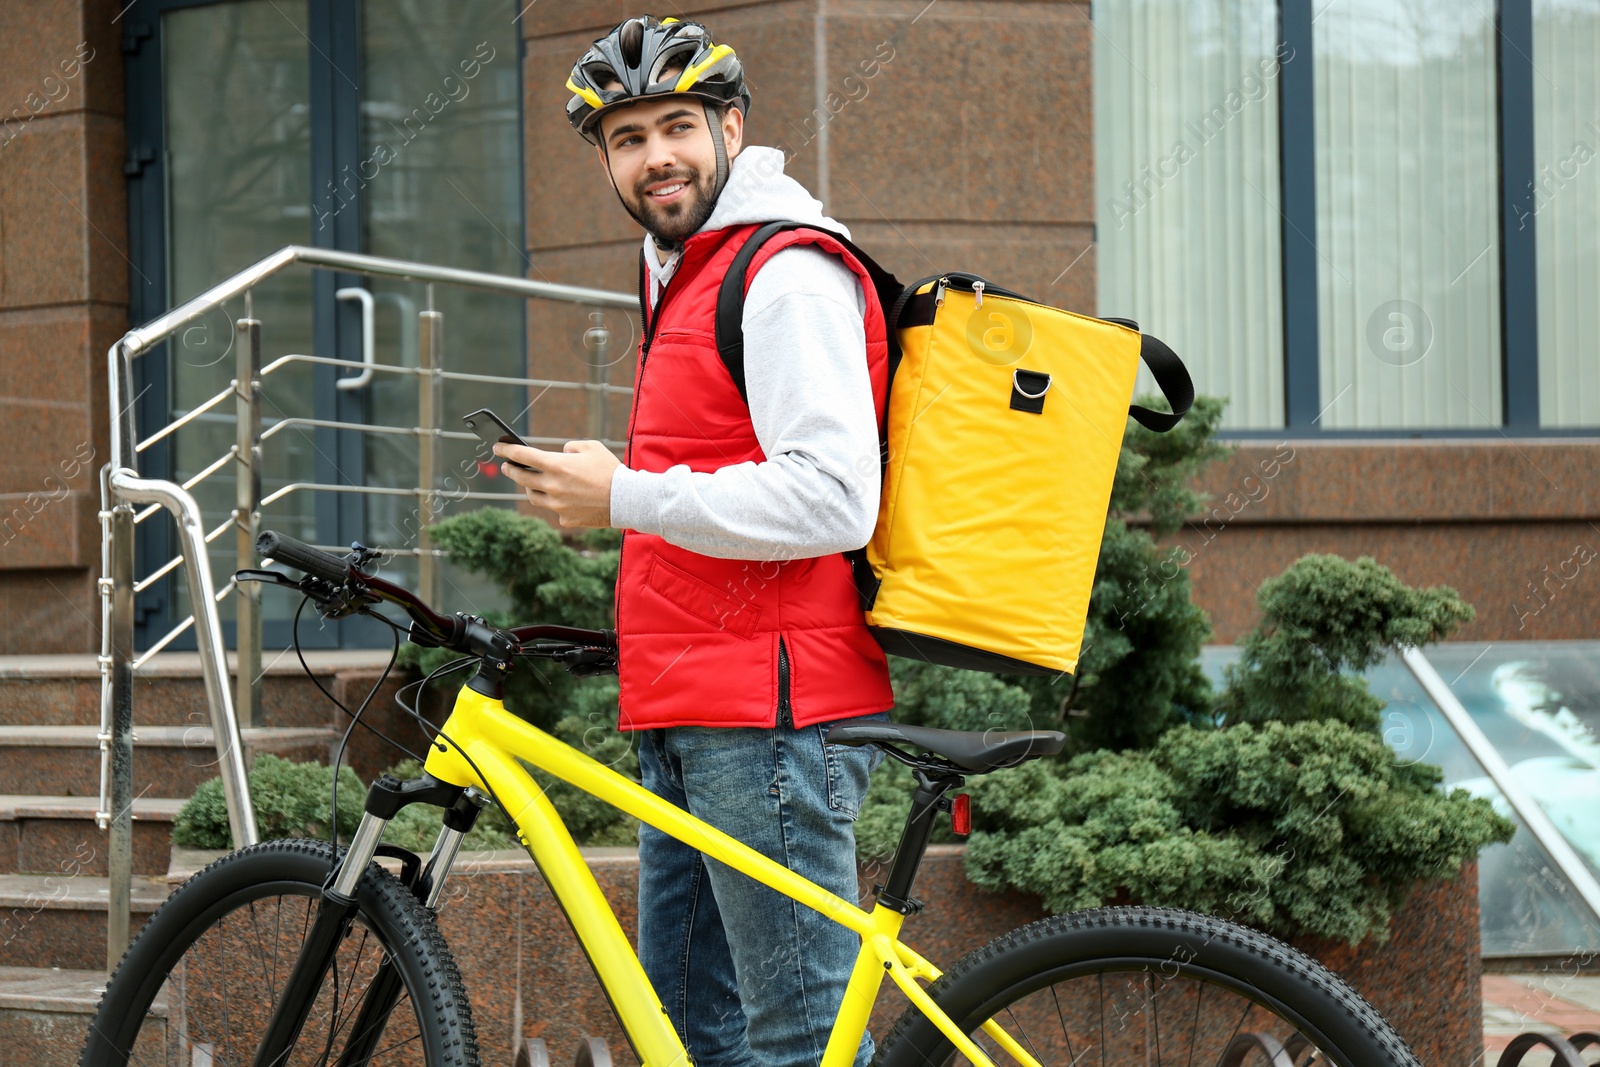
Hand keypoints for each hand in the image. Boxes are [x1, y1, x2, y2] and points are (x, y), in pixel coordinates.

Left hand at [493, 439, 620, 528]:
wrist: (626, 500)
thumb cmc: (610, 470)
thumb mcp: (592, 447)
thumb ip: (571, 447)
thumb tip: (562, 453)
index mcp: (557, 465)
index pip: (523, 456)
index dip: (507, 451)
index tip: (498, 448)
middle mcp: (552, 486)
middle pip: (522, 478)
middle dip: (511, 470)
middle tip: (508, 467)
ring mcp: (557, 505)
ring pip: (534, 497)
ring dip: (531, 488)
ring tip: (532, 483)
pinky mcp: (565, 519)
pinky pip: (554, 510)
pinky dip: (556, 504)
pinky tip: (564, 499)